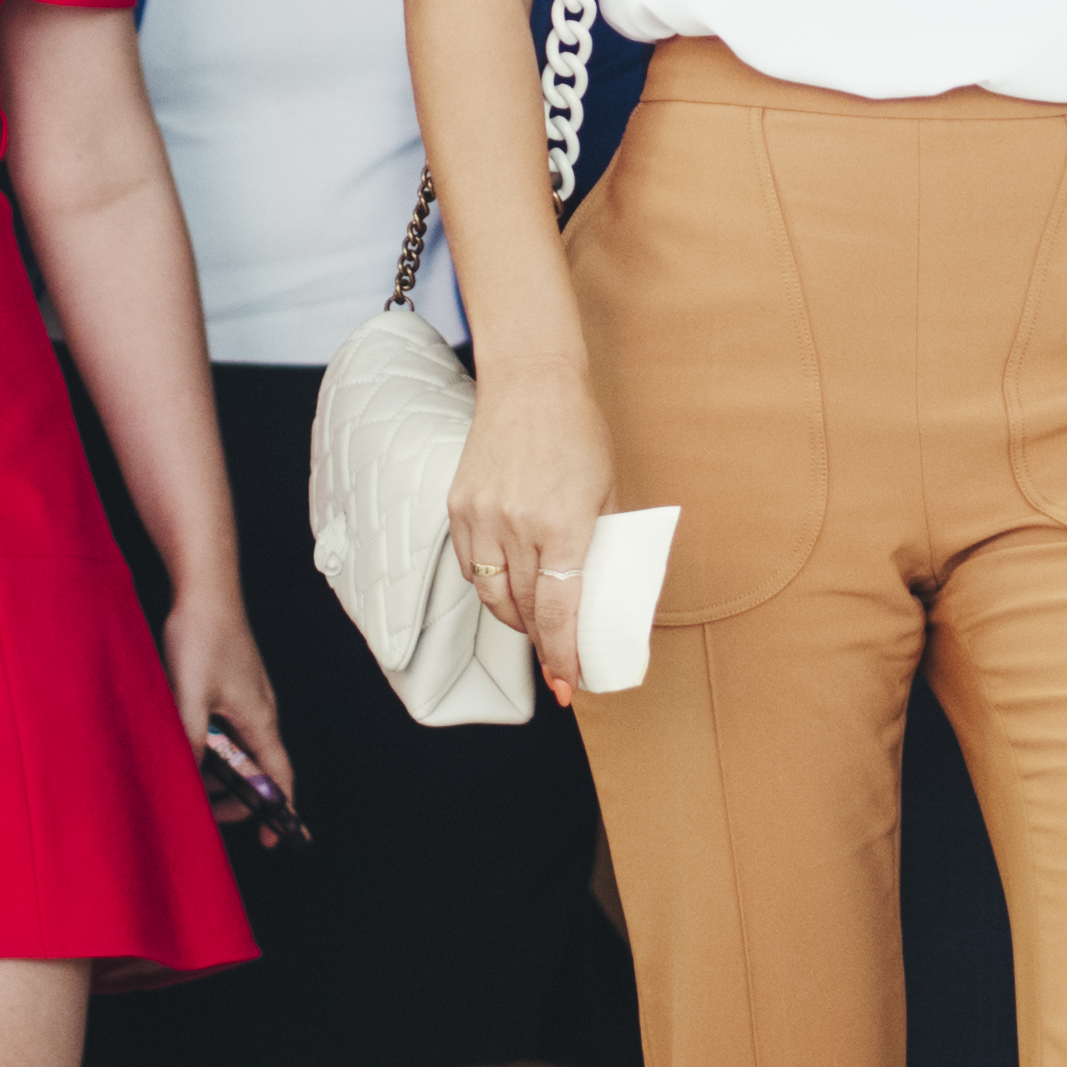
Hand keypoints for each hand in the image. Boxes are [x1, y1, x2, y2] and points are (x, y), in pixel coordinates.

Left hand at [158, 590, 291, 836]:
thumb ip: (191, 740)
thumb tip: (190, 779)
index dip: (280, 812)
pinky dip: (217, 748)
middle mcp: (261, 711)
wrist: (206, 587)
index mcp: (259, 719)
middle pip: (261, 768)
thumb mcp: (190, 695)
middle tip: (209, 813)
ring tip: (193, 782)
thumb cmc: (203, 634)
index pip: (280, 777)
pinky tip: (190, 744)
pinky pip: (232, 730)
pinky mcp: (234, 685)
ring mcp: (249, 697)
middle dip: (241, 798)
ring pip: (244, 749)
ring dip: (225, 772)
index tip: (273, 839)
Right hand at [445, 369, 613, 704]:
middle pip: (525, 610)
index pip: (559, 611)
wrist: (531, 383)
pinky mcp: (459, 506)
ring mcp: (482, 516)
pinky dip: (491, 586)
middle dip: (544, 644)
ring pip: (493, 595)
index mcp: (563, 524)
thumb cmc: (579, 433)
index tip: (568, 683)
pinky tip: (509, 585)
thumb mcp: (608, 491)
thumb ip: (602, 544)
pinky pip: (472, 567)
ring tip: (536, 626)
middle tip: (558, 664)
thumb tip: (600, 596)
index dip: (563, 654)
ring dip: (516, 619)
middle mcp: (517, 525)